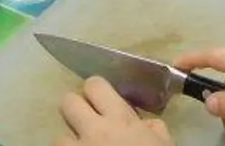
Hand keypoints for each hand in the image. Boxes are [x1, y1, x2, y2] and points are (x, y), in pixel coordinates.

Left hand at [56, 77, 174, 145]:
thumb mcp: (165, 145)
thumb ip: (153, 128)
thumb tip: (145, 123)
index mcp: (120, 119)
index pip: (94, 85)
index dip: (97, 92)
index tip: (103, 103)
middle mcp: (93, 130)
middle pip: (67, 102)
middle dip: (76, 111)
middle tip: (88, 124)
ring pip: (59, 136)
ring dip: (71, 143)